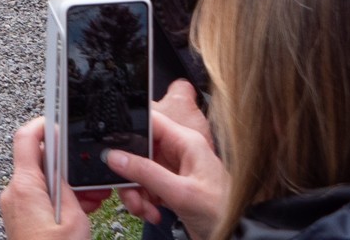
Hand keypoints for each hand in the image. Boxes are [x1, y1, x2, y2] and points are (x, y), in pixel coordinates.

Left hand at [0, 118, 96, 239]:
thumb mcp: (73, 218)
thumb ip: (68, 187)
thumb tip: (64, 166)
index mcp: (24, 187)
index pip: (26, 138)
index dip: (43, 125)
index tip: (58, 121)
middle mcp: (14, 193)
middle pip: (38, 161)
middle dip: (66, 166)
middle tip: (88, 179)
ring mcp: (15, 205)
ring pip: (42, 181)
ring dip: (66, 186)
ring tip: (88, 200)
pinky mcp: (20, 216)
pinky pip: (39, 196)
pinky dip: (58, 198)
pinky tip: (77, 209)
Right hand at [105, 95, 228, 237]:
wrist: (237, 235)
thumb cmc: (222, 212)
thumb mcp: (180, 192)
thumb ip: (146, 173)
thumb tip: (116, 157)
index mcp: (186, 142)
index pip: (150, 122)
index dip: (128, 131)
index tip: (112, 148)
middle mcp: (179, 153)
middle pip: (139, 151)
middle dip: (130, 173)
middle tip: (130, 191)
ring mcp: (174, 171)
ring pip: (139, 172)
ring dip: (136, 192)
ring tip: (143, 208)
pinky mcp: (171, 188)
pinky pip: (145, 187)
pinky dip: (143, 202)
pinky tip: (152, 212)